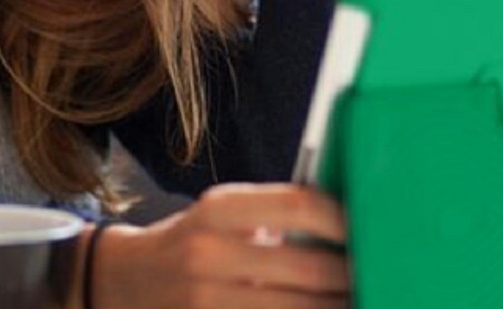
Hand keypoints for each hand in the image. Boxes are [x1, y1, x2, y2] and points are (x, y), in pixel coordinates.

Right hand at [87, 183, 349, 308]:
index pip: (300, 204)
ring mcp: (205, 303)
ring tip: (358, 301)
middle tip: (378, 277)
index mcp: (218, 209)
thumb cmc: (193, 244)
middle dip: (353, 278)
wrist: (124, 282)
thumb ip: (276, 217)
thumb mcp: (222, 216)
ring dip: (336, 308)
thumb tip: (351, 227)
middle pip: (310, 270)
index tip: (369, 230)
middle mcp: (209, 253)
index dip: (344, 220)